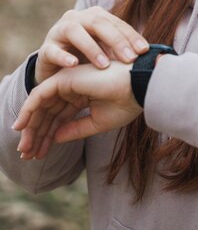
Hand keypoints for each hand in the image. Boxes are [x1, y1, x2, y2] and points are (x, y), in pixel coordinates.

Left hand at [13, 61, 141, 159]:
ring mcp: (69, 81)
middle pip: (49, 112)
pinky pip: (40, 95)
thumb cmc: (126, 102)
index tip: (39, 155)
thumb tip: (55, 138)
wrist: (139, 86)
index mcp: (84, 95)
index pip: (61, 117)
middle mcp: (74, 87)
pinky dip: (28, 110)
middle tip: (27, 155)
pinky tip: (21, 126)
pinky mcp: (64, 78)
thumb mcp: (98, 122)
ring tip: (24, 148)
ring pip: (42, 105)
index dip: (49, 136)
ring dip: (31, 126)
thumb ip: (75, 129)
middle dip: (37, 134)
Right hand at [35, 6, 148, 83]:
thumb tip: (154, 55)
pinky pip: (53, 50)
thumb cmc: (88, 60)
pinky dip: (63, 56)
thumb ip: (124, 51)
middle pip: (98, 22)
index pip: (116, 23)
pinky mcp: (45, 48)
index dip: (131, 36)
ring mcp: (59, 31)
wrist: (56, 73)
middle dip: (116, 40)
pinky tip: (74, 64)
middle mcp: (78, 18)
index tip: (145, 51)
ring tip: (104, 64)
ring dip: (91, 47)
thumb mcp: (107, 53)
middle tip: (129, 58)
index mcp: (95, 17)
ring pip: (75, 31)